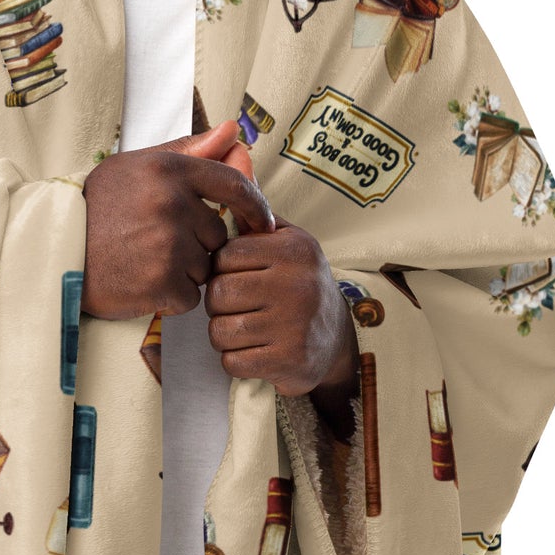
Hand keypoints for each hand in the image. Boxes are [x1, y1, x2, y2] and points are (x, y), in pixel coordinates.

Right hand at [80, 120, 274, 320]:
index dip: (254, 204)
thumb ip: (188, 150)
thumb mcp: (135, 166)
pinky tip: (142, 281)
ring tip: (144, 260)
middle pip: (217, 232)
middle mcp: (171, 204)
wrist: (55, 252)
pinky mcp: (162, 283)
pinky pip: (190, 295)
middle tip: (156, 242)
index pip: (233, 184)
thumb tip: (233, 130)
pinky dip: (172, 295)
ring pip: (205, 266)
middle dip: (197, 242)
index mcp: (168, 169)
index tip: (262, 220)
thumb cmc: (95, 208)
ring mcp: (167, 244)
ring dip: (184, 270)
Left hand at [204, 215, 359, 438]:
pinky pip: (232, 361)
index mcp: (294, 250)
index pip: (225, 255)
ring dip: (223, 333)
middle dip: (218, 303)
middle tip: (235, 306)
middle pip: (218, 293)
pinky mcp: (290, 361)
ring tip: (243, 328)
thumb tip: (225, 192)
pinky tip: (253, 350)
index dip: (220, 269)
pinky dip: (235, 359)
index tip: (234, 277)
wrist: (336, 338)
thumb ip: (257, 220)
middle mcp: (298, 285)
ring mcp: (295, 326)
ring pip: (220, 330)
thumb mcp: (288, 243)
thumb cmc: (299, 283)